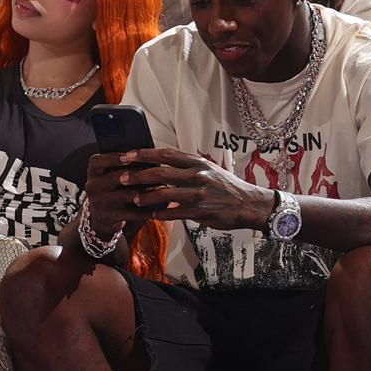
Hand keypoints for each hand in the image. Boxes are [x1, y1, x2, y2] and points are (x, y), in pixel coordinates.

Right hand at [84, 151, 152, 239]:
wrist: (101, 216)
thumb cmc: (112, 189)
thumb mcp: (111, 175)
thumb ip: (125, 165)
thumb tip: (150, 155)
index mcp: (93, 171)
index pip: (99, 161)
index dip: (114, 158)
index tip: (130, 155)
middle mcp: (92, 186)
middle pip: (115, 177)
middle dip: (137, 174)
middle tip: (157, 171)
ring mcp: (98, 202)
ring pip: (124, 195)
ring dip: (145, 191)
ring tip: (161, 189)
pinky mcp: (107, 217)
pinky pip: (129, 213)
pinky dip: (145, 211)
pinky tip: (157, 208)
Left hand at [118, 148, 274, 229]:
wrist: (248, 204)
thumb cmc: (225, 186)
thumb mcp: (208, 169)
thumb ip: (187, 166)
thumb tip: (163, 162)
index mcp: (197, 162)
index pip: (166, 154)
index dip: (144, 154)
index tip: (127, 154)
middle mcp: (196, 175)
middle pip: (160, 173)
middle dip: (138, 175)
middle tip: (121, 176)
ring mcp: (198, 194)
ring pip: (164, 194)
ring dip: (146, 197)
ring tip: (133, 199)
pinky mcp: (200, 211)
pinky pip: (174, 213)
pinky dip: (160, 214)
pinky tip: (150, 216)